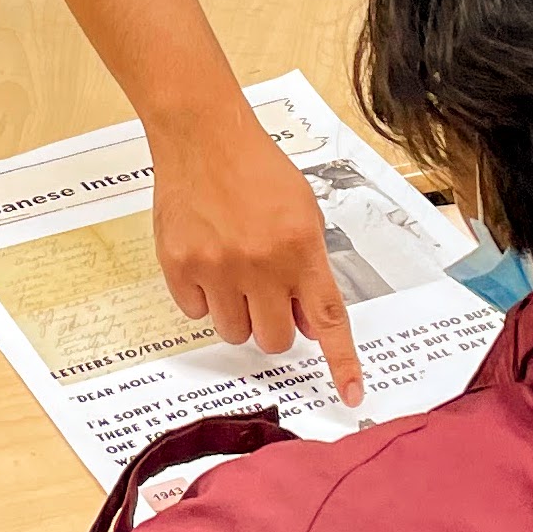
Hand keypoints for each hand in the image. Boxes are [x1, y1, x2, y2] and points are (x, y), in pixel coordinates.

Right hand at [151, 111, 362, 401]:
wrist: (203, 137)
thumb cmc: (256, 169)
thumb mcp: (302, 212)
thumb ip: (309, 269)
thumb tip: (309, 323)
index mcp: (299, 249)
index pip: (327, 319)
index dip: (341, 362)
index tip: (352, 394)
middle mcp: (260, 263)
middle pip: (276, 339)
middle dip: (275, 325)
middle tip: (267, 296)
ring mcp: (217, 268)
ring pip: (235, 333)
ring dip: (239, 315)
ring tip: (234, 273)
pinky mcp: (180, 267)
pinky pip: (197, 312)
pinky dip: (204, 298)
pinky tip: (207, 261)